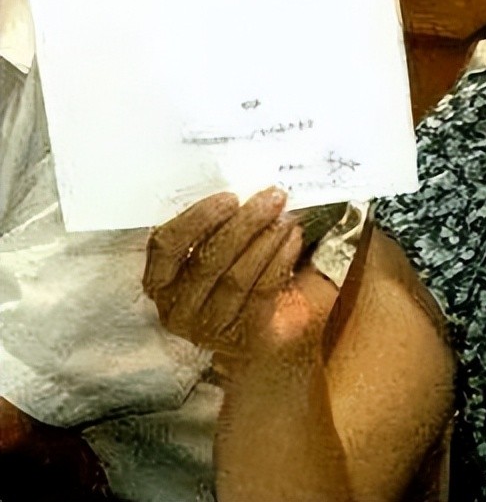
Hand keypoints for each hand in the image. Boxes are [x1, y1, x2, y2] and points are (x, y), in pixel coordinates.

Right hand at [143, 187, 302, 354]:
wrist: (278, 336)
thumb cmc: (249, 280)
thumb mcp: (231, 248)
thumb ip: (229, 221)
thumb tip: (251, 179)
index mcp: (162, 281)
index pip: (166, 246)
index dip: (197, 218)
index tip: (231, 196)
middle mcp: (176, 308)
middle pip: (207, 259)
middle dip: (244, 223)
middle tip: (273, 196)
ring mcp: (207, 328)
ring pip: (234, 276)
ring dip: (265, 240)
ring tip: (287, 216)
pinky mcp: (240, 337)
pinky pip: (260, 291)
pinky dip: (280, 260)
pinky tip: (294, 239)